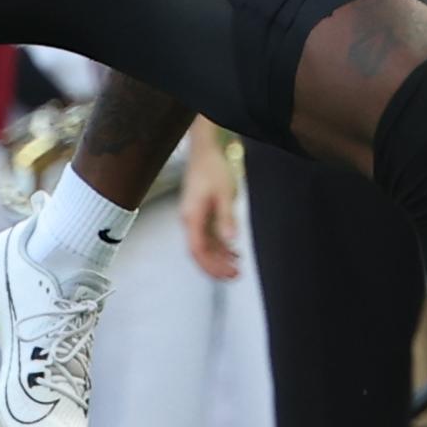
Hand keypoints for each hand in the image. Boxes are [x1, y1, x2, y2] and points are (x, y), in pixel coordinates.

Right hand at [179, 139, 241, 280]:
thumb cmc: (212, 169)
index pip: (198, 250)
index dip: (211, 266)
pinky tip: (233, 252)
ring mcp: (194, 218)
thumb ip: (226, 218)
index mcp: (192, 217)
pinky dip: (220, 247)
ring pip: (204, 246)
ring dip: (219, 259)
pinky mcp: (200, 214)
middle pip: (199, 252)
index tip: (227, 274)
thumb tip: (230, 240)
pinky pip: (208, 236)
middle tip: (235, 275)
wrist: (205, 151)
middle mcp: (189, 220)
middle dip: (215, 267)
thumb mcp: (224, 193)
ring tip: (237, 268)